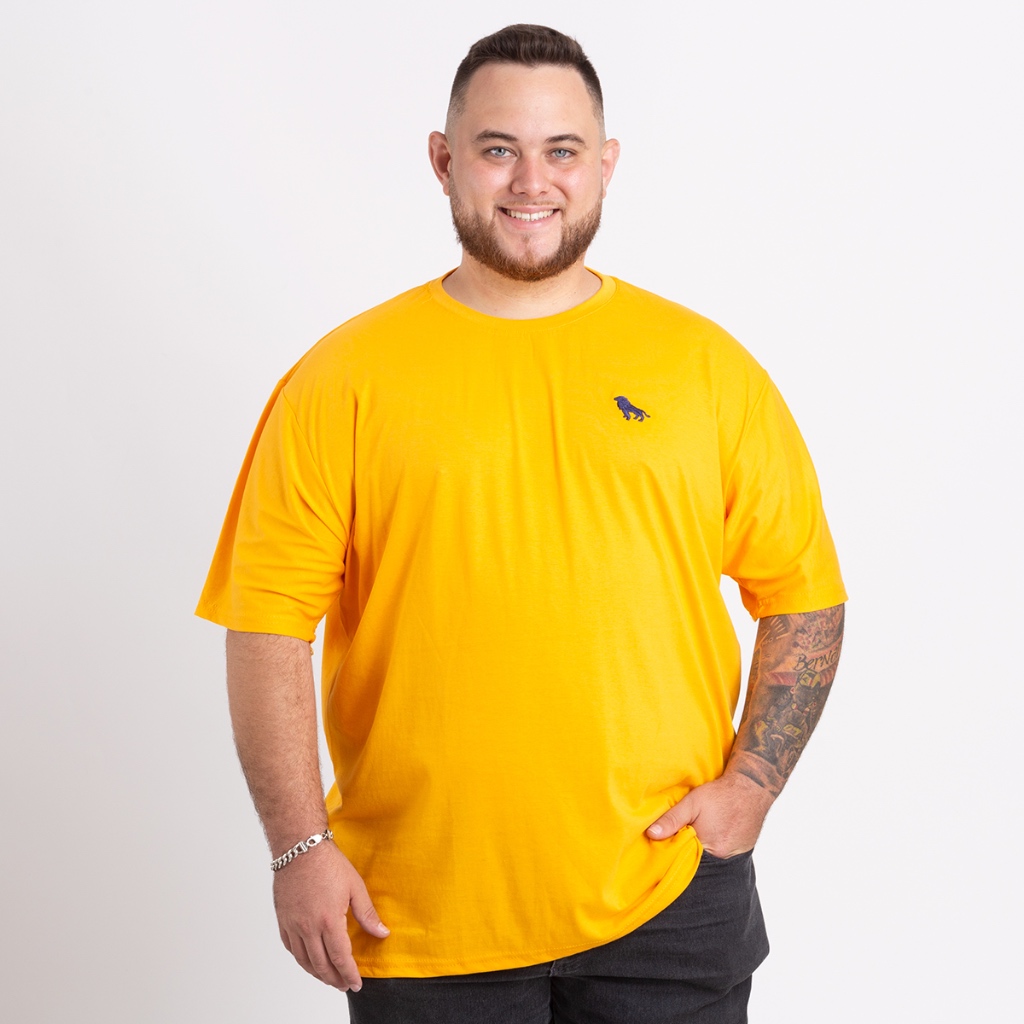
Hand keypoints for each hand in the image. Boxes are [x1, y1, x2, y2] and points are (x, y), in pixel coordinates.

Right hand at [272, 839, 388, 991]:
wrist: (300, 847)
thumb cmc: (328, 863)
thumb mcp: (355, 886)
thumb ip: (367, 914)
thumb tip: (382, 933)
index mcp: (328, 920)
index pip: (341, 958)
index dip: (349, 974)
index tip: (356, 983)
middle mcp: (308, 927)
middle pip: (321, 965)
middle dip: (334, 979)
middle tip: (344, 985)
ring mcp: (293, 925)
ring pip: (304, 960)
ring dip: (317, 973)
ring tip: (329, 978)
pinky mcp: (282, 920)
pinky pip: (290, 948)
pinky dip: (301, 959)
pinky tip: (308, 960)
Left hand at [645, 770, 774, 858]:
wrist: (751, 788)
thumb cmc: (720, 794)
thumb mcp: (692, 803)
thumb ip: (672, 819)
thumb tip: (651, 834)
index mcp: (708, 846)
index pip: (686, 859)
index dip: (677, 852)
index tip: (668, 846)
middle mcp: (723, 855)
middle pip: (699, 859)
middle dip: (690, 851)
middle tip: (685, 837)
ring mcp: (735, 854)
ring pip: (712, 857)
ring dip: (705, 848)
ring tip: (702, 833)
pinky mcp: (744, 850)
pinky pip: (726, 854)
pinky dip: (718, 846)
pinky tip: (717, 833)